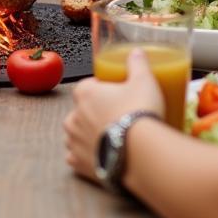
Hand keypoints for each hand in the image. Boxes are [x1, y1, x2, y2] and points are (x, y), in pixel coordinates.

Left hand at [63, 52, 163, 181]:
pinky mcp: (80, 165)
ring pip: (76, 135)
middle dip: (94, 113)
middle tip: (117, 117)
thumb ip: (138, 64)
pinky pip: (77, 158)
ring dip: (89, 135)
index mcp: (84, 94)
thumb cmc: (140, 114)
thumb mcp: (144, 81)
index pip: (86, 86)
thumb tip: (136, 52)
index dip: (101, 90)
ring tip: (111, 137)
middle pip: (81, 111)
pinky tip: (101, 155)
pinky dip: (86, 157)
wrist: (142, 155)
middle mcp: (73, 117)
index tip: (115, 94)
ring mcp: (74, 142)